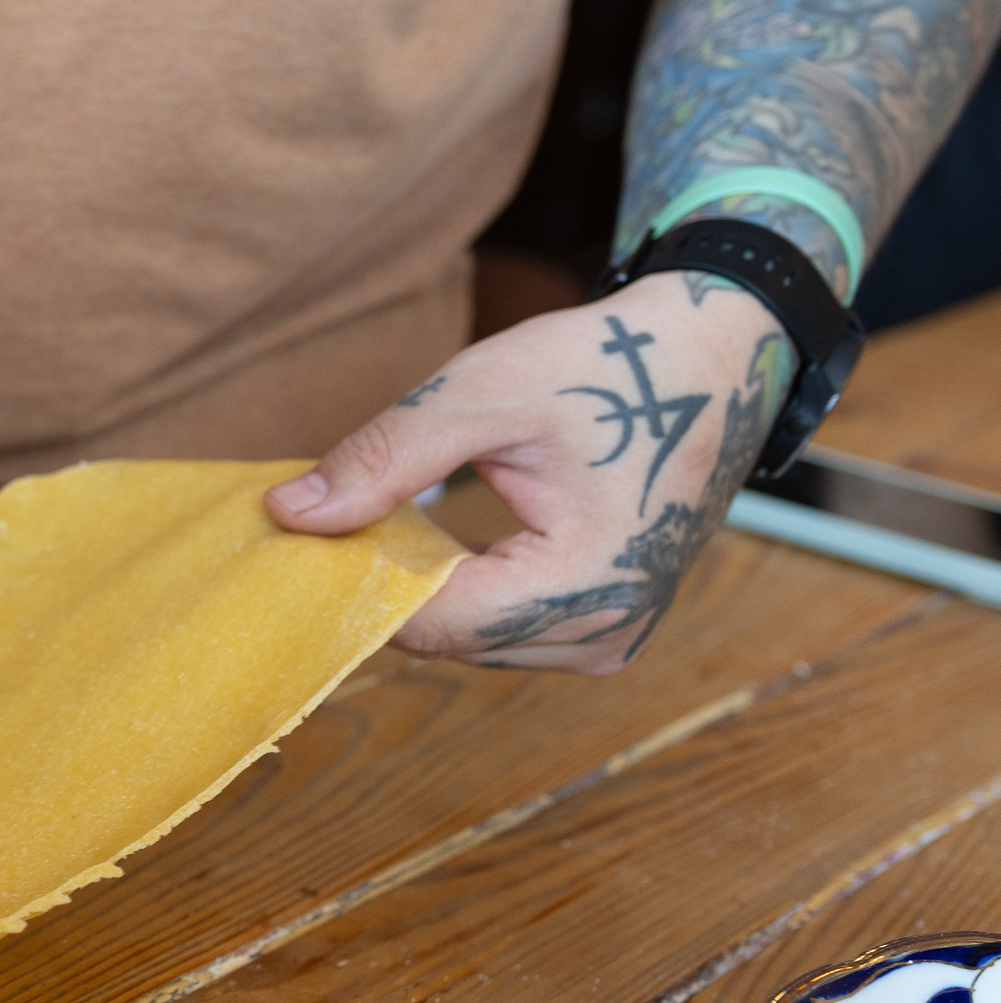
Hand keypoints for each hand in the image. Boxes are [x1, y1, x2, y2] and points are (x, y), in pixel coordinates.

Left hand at [264, 272, 790, 673]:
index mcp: (587, 585)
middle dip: (382, 579)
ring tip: (392, 513)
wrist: (713, 361)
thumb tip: (289, 512)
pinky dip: (454, 589)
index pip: (431, 621)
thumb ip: (386, 458)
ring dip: (418, 586)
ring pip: (464, 640)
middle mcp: (604, 635)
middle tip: (335, 509)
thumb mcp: (484, 392)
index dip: (357, 575)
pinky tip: (431, 538)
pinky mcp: (600, 631)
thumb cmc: (608, 367)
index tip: (301, 524)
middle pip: (444, 638)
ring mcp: (608, 641)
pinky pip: (497, 629)